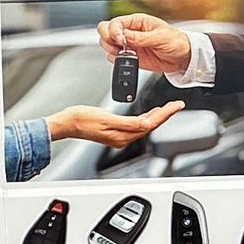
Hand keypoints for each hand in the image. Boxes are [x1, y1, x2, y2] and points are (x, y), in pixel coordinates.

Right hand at [46, 101, 185, 148]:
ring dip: (156, 116)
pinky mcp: (114, 132)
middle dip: (165, 115)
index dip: (165, 114)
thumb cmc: (82, 119)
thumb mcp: (106, 118)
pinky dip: (145, 118)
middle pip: (150, 125)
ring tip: (167, 108)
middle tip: (176, 105)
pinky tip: (148, 114)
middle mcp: (123, 138)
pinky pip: (135, 126)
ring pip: (144, 126)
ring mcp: (118, 136)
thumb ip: (128, 123)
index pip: (150, 124)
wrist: (67, 123)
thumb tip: (146, 124)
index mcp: (123, 135)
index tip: (176, 106)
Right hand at [98, 13, 191, 73]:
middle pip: (106, 31)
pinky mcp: (131, 57)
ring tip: (125, 54)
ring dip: (111, 50)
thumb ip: (141, 38)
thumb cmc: (176, 41)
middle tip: (119, 47)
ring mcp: (129, 45)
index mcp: (137, 21)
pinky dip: (117, 61)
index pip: (116, 23)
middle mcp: (131, 32)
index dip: (114, 31)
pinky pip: (115, 58)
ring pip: (108, 44)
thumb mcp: (161, 37)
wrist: (183, 57)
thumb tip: (126, 36)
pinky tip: (128, 60)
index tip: (121, 40)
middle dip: (108, 39)